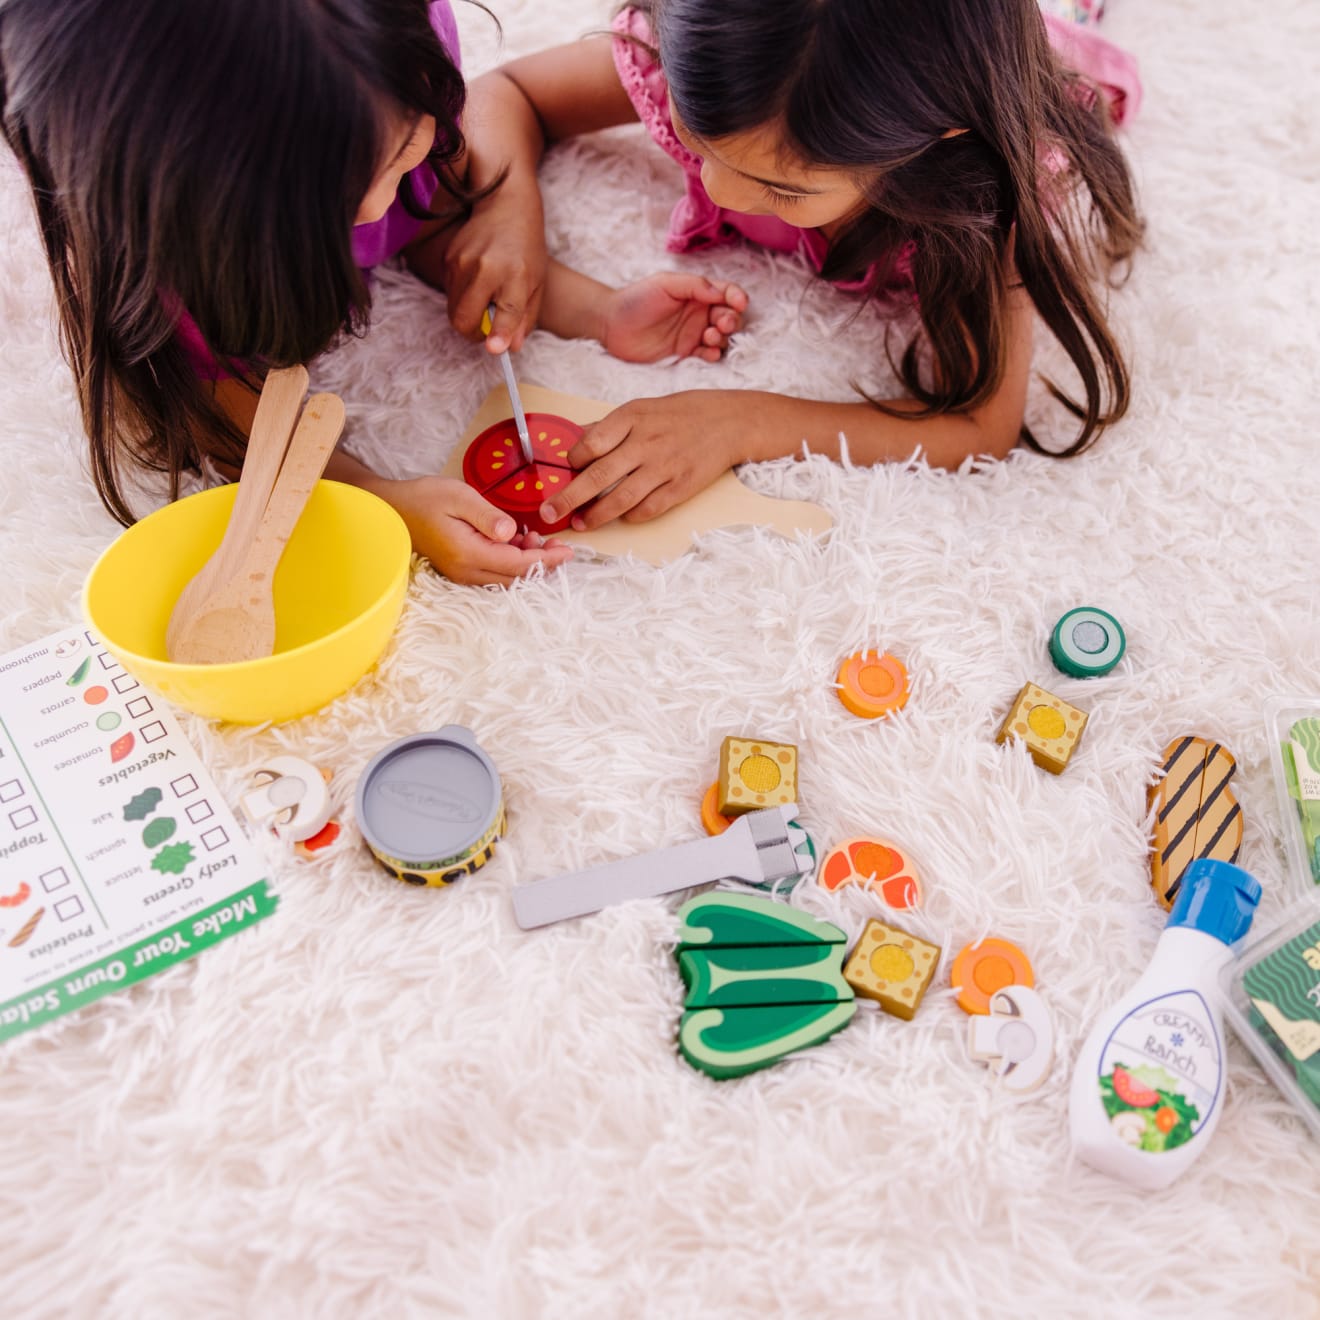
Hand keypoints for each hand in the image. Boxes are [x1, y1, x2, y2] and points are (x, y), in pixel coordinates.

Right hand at [383, 476, 572, 585]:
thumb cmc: (423, 499)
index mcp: (469, 554)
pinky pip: (494, 573)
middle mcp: (466, 571)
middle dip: (542, 565)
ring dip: (527, 563)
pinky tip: (516, 541)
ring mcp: (462, 574)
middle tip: (558, 544)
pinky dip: (512, 562)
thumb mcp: (459, 497)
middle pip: (516, 579)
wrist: (393, 509)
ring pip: (507, 579)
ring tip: (536, 537)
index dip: (546, 560)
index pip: (518, 566)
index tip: (567, 551)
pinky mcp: (461, 570)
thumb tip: (513, 533)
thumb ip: (488, 516)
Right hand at [442, 182, 546, 352]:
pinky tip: (476, 282)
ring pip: (454, 310)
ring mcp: (462, 262)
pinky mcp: (448, 258)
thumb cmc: (526, 248)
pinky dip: (461, 297)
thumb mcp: (537, 283)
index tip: (494, 349)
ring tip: (485, 300)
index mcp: (516, 275)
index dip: (498, 333)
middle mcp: (486, 268)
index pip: (506, 310)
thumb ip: (525, 318)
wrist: (504, 204)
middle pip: (464, 318)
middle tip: (486, 333)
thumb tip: (511, 347)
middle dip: (473, 334)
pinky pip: (450, 293)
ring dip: (467, 316)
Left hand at [538, 390, 758, 529]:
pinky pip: (648, 508)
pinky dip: (630, 516)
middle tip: (549, 514)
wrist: (728, 422)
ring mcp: (664, 467)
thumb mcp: (640, 408)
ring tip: (580, 524)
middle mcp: (645, 443)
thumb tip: (572, 442)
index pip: (590, 443)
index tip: (567, 469)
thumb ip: (607, 427)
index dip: (573, 460)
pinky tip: (620, 517)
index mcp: (631, 418)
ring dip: (596, 515)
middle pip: (598, 476)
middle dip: (568, 498)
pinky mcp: (681, 487)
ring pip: (621, 499)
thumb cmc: (679, 414)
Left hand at [600, 274, 747, 363]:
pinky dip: (713, 354)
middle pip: (729, 317)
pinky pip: (707, 355)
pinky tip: (709, 352)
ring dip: (723, 337)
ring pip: (722, 337)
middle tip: (722, 323)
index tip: (739, 302)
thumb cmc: (637, 299)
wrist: (612, 325)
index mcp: (697, 293)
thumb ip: (694, 285)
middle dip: (732, 320)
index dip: (736, 297)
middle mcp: (699, 313)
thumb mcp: (665, 283)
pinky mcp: (685, 354)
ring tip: (709, 336)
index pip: (725, 293)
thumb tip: (720, 293)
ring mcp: (693, 334)